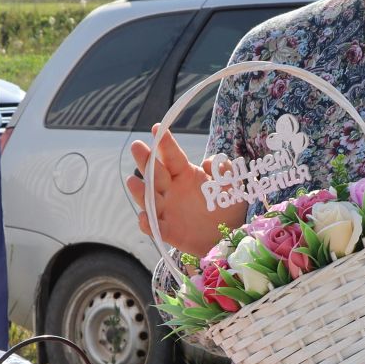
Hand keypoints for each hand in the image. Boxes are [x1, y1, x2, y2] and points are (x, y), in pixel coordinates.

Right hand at [126, 126, 244, 257]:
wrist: (229, 236)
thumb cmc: (228, 206)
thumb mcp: (231, 184)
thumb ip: (223, 169)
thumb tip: (209, 162)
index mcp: (185, 174)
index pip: (172, 155)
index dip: (164, 143)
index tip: (157, 128)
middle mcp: (171, 189)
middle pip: (155, 173)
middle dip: (145, 160)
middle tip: (137, 146)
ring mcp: (167, 210)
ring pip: (149, 199)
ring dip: (140, 191)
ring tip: (133, 181)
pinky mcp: (167, 231)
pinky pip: (155, 227)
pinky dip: (147, 223)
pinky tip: (144, 217)